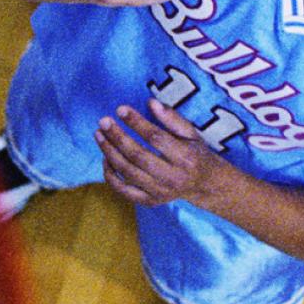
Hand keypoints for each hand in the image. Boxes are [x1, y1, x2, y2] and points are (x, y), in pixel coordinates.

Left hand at [95, 99, 234, 206]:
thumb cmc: (195, 152)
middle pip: (138, 156)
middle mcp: (172, 177)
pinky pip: (124, 190)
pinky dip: (111, 175)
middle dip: (117, 137)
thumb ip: (172, 118)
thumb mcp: (191, 133)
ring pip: (128, 172)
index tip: (120, 109)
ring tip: (99, 135)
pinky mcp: (150, 201)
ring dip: (109, 152)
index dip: (136, 123)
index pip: (156, 138)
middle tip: (103, 122)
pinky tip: (105, 158)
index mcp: (185, 157)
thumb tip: (150, 102)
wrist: (204, 184)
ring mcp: (160, 191)